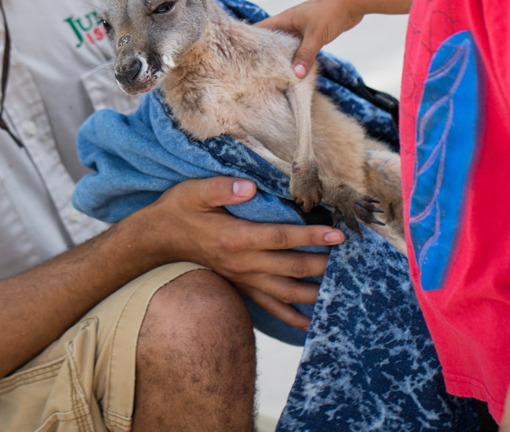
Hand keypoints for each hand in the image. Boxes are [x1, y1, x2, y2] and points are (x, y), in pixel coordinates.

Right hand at [139, 177, 344, 329]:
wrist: (158, 239)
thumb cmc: (179, 210)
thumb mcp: (193, 191)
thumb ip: (221, 188)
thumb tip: (249, 187)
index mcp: (235, 238)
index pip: (281, 238)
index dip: (311, 236)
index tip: (338, 234)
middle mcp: (242, 263)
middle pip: (291, 268)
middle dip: (324, 264)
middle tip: (351, 260)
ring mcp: (242, 278)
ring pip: (286, 292)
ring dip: (315, 293)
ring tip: (341, 290)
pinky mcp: (241, 286)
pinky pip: (269, 307)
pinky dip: (291, 317)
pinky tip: (311, 323)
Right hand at [257, 0, 362, 76]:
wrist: (353, 2)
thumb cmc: (331, 13)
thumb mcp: (316, 36)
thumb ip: (305, 55)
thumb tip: (296, 74)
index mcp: (285, 18)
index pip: (261, 30)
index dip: (251, 41)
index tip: (243, 57)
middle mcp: (290, 23)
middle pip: (272, 39)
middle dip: (266, 53)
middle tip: (256, 70)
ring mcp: (301, 28)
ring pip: (286, 44)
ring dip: (283, 56)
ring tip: (273, 73)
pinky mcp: (311, 33)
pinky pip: (299, 46)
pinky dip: (296, 56)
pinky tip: (295, 68)